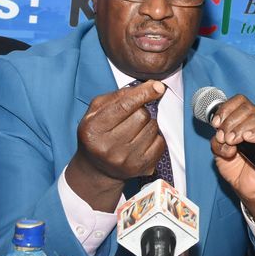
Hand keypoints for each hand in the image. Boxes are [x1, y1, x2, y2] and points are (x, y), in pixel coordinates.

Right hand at [66, 80, 166, 210]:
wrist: (96, 169)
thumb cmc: (98, 133)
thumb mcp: (97, 111)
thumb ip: (118, 95)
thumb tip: (148, 87)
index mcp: (93, 129)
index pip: (124, 106)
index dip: (143, 94)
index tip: (158, 86)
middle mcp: (108, 147)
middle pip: (142, 115)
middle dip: (142, 110)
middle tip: (133, 116)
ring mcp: (125, 159)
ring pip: (153, 127)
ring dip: (149, 124)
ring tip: (135, 130)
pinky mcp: (140, 168)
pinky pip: (160, 142)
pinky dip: (156, 137)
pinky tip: (143, 140)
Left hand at [209, 94, 254, 223]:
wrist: (245, 187)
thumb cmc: (234, 167)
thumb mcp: (217, 151)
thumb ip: (216, 140)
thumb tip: (221, 135)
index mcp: (242, 119)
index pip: (239, 101)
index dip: (227, 108)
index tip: (216, 123)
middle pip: (248, 108)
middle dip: (231, 121)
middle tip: (225, 137)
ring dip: (242, 128)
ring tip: (233, 142)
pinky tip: (248, 139)